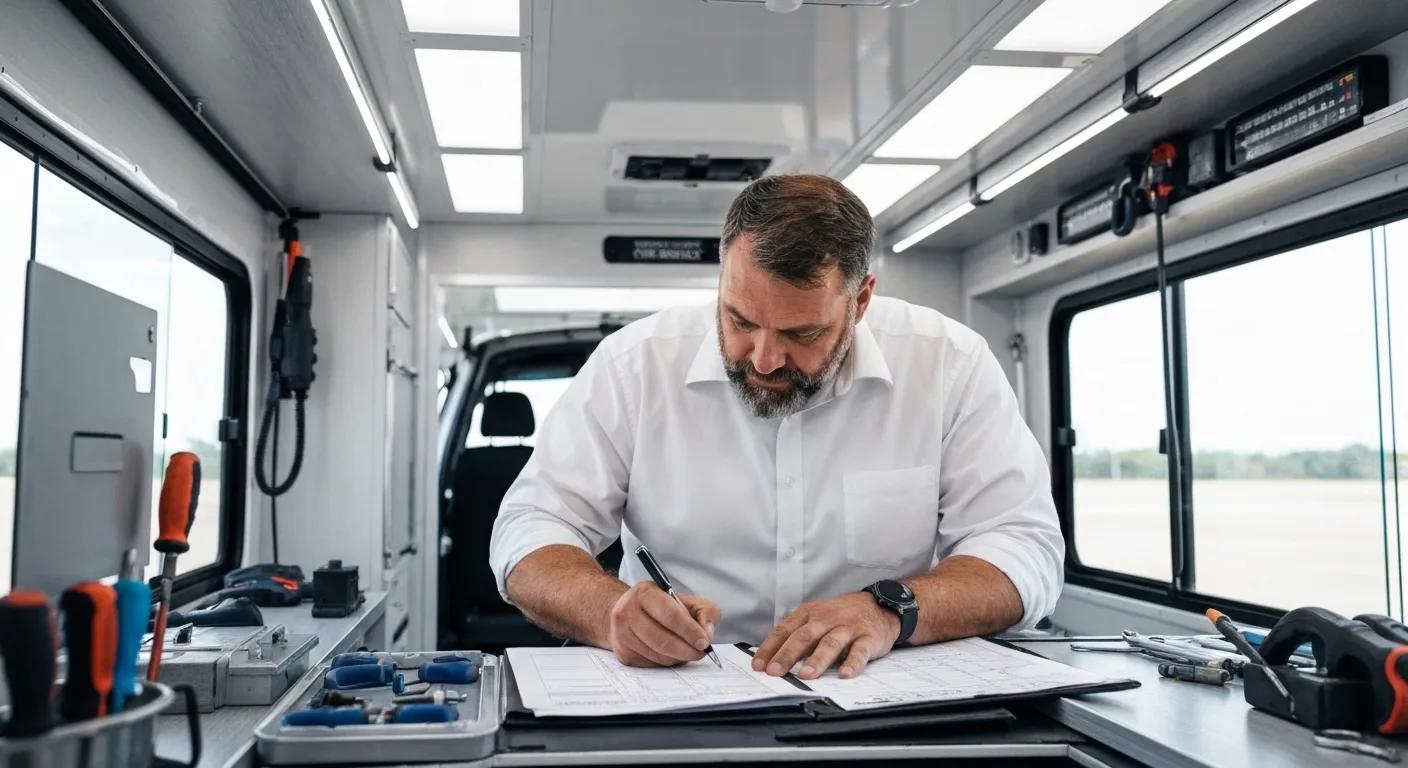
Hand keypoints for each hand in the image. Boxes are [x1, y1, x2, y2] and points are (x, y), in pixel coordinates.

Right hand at [606, 582, 720, 666]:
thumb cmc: (661, 606)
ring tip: (688, 651)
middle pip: (662, 640)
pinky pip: (652, 664)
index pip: (669, 615)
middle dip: (687, 650)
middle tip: (701, 652)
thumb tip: (707, 633)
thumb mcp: (685, 599)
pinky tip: (672, 653)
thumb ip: (704, 611)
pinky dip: (667, 661)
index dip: (689, 631)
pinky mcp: (623, 653)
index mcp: (645, 593)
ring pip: (658, 655)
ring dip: (678, 657)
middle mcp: (628, 612)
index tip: (704, 642)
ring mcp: (622, 634)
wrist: (628, 612)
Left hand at [753, 592, 899, 679]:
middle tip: (775, 672)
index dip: (770, 648)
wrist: (879, 605)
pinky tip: (845, 675)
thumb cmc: (842, 616)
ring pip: (830, 643)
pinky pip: (860, 652)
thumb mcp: (817, 618)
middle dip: (787, 655)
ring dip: (817, 660)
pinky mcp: (868, 638)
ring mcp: (848, 628)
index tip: (758, 665)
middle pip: (804, 636)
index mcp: (810, 614)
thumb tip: (771, 657)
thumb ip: (797, 635)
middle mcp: (827, 619)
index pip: (785, 630)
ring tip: (806, 675)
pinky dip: (852, 664)